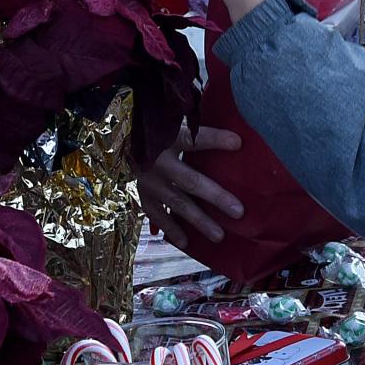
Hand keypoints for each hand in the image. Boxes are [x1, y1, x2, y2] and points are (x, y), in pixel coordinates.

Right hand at [136, 124, 243, 248]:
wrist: (125, 137)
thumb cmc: (160, 128)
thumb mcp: (175, 122)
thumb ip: (197, 128)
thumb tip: (233, 134)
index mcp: (168, 138)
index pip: (194, 138)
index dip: (215, 140)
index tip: (238, 143)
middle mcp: (158, 161)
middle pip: (190, 181)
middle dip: (215, 197)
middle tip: (238, 212)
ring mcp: (149, 181)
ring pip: (177, 202)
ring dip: (198, 220)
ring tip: (219, 236)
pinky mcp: (142, 194)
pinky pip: (157, 215)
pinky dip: (170, 229)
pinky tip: (185, 243)